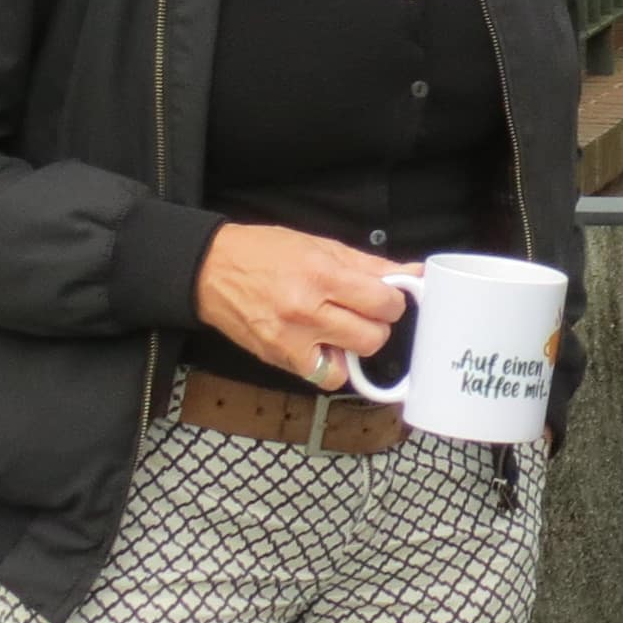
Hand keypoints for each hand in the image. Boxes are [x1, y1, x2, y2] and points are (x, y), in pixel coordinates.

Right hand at [197, 224, 412, 388]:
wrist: (210, 269)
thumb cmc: (265, 253)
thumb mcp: (322, 246)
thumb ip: (370, 265)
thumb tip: (412, 274)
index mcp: (322, 276)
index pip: (384, 304)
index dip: (393, 301)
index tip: (386, 297)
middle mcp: (306, 312)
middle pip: (373, 337)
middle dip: (376, 325)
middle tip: (362, 312)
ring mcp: (290, 340)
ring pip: (350, 364)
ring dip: (353, 348)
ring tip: (339, 328)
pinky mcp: (277, 359)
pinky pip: (321, 376)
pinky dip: (328, 364)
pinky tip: (321, 344)